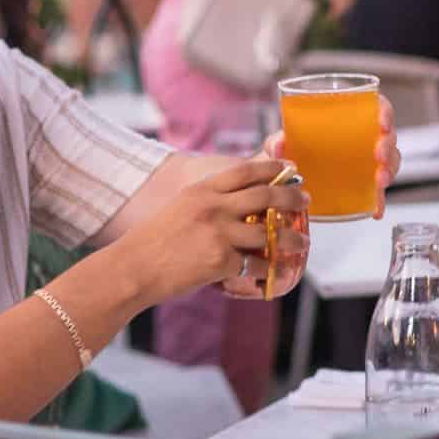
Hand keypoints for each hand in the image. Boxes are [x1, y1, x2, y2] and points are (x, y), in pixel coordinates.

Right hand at [132, 158, 309, 304]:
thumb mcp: (179, 208)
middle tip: (305, 199)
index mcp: (202, 191)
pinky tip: (276, 271)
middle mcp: (213, 207)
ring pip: (268, 232)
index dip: (271, 168)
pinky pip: (255, 263)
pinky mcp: (221, 261)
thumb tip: (237, 206)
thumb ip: (207, 203)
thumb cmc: (153, 242)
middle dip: (291, 196)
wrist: (133, 268)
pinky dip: (268, 268)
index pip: (244, 171)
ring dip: (291, 237)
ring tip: (302, 240)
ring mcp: (219, 234)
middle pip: (265, 196)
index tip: (289, 168)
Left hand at [264, 96, 400, 220]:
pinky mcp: (362, 186)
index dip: (384, 112)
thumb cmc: (289, 153)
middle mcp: (362, 139)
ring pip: (389, 163)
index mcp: (348, 119)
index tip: (381, 122)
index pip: (376, 107)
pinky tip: (375, 209)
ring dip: (389, 171)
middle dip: (388, 146)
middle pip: (387, 136)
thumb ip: (277, 142)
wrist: (284, 180)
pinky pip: (377, 193)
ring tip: (379, 183)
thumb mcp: (282, 145)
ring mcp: (365, 163)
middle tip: (378, 156)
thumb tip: (278, 145)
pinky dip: (378, 201)